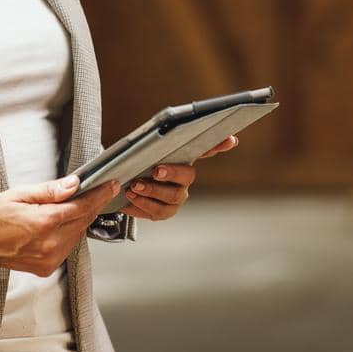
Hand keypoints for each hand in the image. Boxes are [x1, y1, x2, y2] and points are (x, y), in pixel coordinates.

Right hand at [0, 175, 120, 275]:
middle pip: (83, 221)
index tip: (111, 186)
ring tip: (65, 209)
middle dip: (90, 205)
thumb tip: (74, 185)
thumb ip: (50, 190)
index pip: (83, 206)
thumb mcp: (19, 194)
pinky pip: (67, 247)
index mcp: (44, 222)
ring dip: (78, 220)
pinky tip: (55, 226)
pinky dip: (68, 234)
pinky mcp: (46, 267)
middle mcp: (50, 244)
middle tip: (95, 191)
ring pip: (77, 235)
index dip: (99, 195)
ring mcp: (49, 259)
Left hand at [122, 134, 240, 221]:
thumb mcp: (140, 153)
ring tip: (134, 186)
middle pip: (187, 176)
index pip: (205, 150)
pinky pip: (158, 212)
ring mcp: (176, 197)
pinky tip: (130, 198)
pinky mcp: (164, 212)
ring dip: (152, 191)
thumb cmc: (135, 166)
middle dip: (172, 173)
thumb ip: (148, 147)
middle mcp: (184, 179)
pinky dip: (142, 205)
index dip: (219, 145)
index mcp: (182, 159)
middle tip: (156, 171)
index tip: (231, 139)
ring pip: (173, 197)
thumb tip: (145, 141)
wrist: (121, 187)